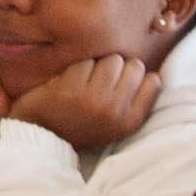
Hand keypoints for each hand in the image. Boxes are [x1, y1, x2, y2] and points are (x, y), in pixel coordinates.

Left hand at [8, 52, 162, 155]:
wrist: (42, 136)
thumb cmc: (81, 125)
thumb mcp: (115, 124)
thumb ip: (132, 101)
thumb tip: (151, 71)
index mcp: (131, 121)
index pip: (154, 81)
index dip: (137, 75)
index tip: (122, 81)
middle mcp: (117, 110)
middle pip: (134, 65)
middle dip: (119, 67)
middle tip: (101, 79)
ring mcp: (95, 99)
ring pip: (111, 59)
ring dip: (98, 64)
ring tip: (86, 80)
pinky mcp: (72, 87)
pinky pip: (86, 60)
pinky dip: (77, 67)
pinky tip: (69, 81)